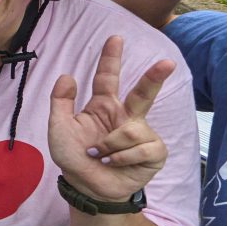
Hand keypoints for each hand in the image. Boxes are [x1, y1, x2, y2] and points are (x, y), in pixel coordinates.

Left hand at [48, 34, 175, 200]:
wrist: (86, 187)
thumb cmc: (74, 157)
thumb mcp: (59, 128)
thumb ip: (60, 102)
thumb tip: (68, 76)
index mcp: (103, 107)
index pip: (108, 78)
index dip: (111, 58)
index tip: (115, 38)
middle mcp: (125, 117)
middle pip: (143, 92)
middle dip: (155, 77)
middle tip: (167, 62)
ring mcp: (141, 134)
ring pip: (134, 129)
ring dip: (112, 145)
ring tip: (100, 155)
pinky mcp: (153, 153)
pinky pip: (143, 147)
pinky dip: (123, 157)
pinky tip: (114, 163)